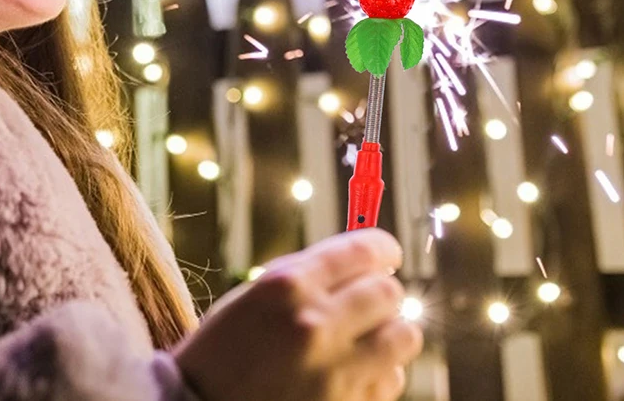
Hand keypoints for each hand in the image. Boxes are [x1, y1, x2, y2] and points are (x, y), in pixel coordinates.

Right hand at [170, 229, 421, 400]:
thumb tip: (359, 259)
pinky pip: (391, 381)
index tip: (387, 252)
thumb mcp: (255, 295)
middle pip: (389, 292)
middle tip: (371, 297)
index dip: (383, 247)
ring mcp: (335, 372)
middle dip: (383, 290)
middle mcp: (316, 325)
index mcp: (288, 286)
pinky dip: (380, 372)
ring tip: (369, 335)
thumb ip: (305, 275)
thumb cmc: (223, 348)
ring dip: (391, 331)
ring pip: (404, 337)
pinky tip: (352, 370)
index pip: (362, 251)